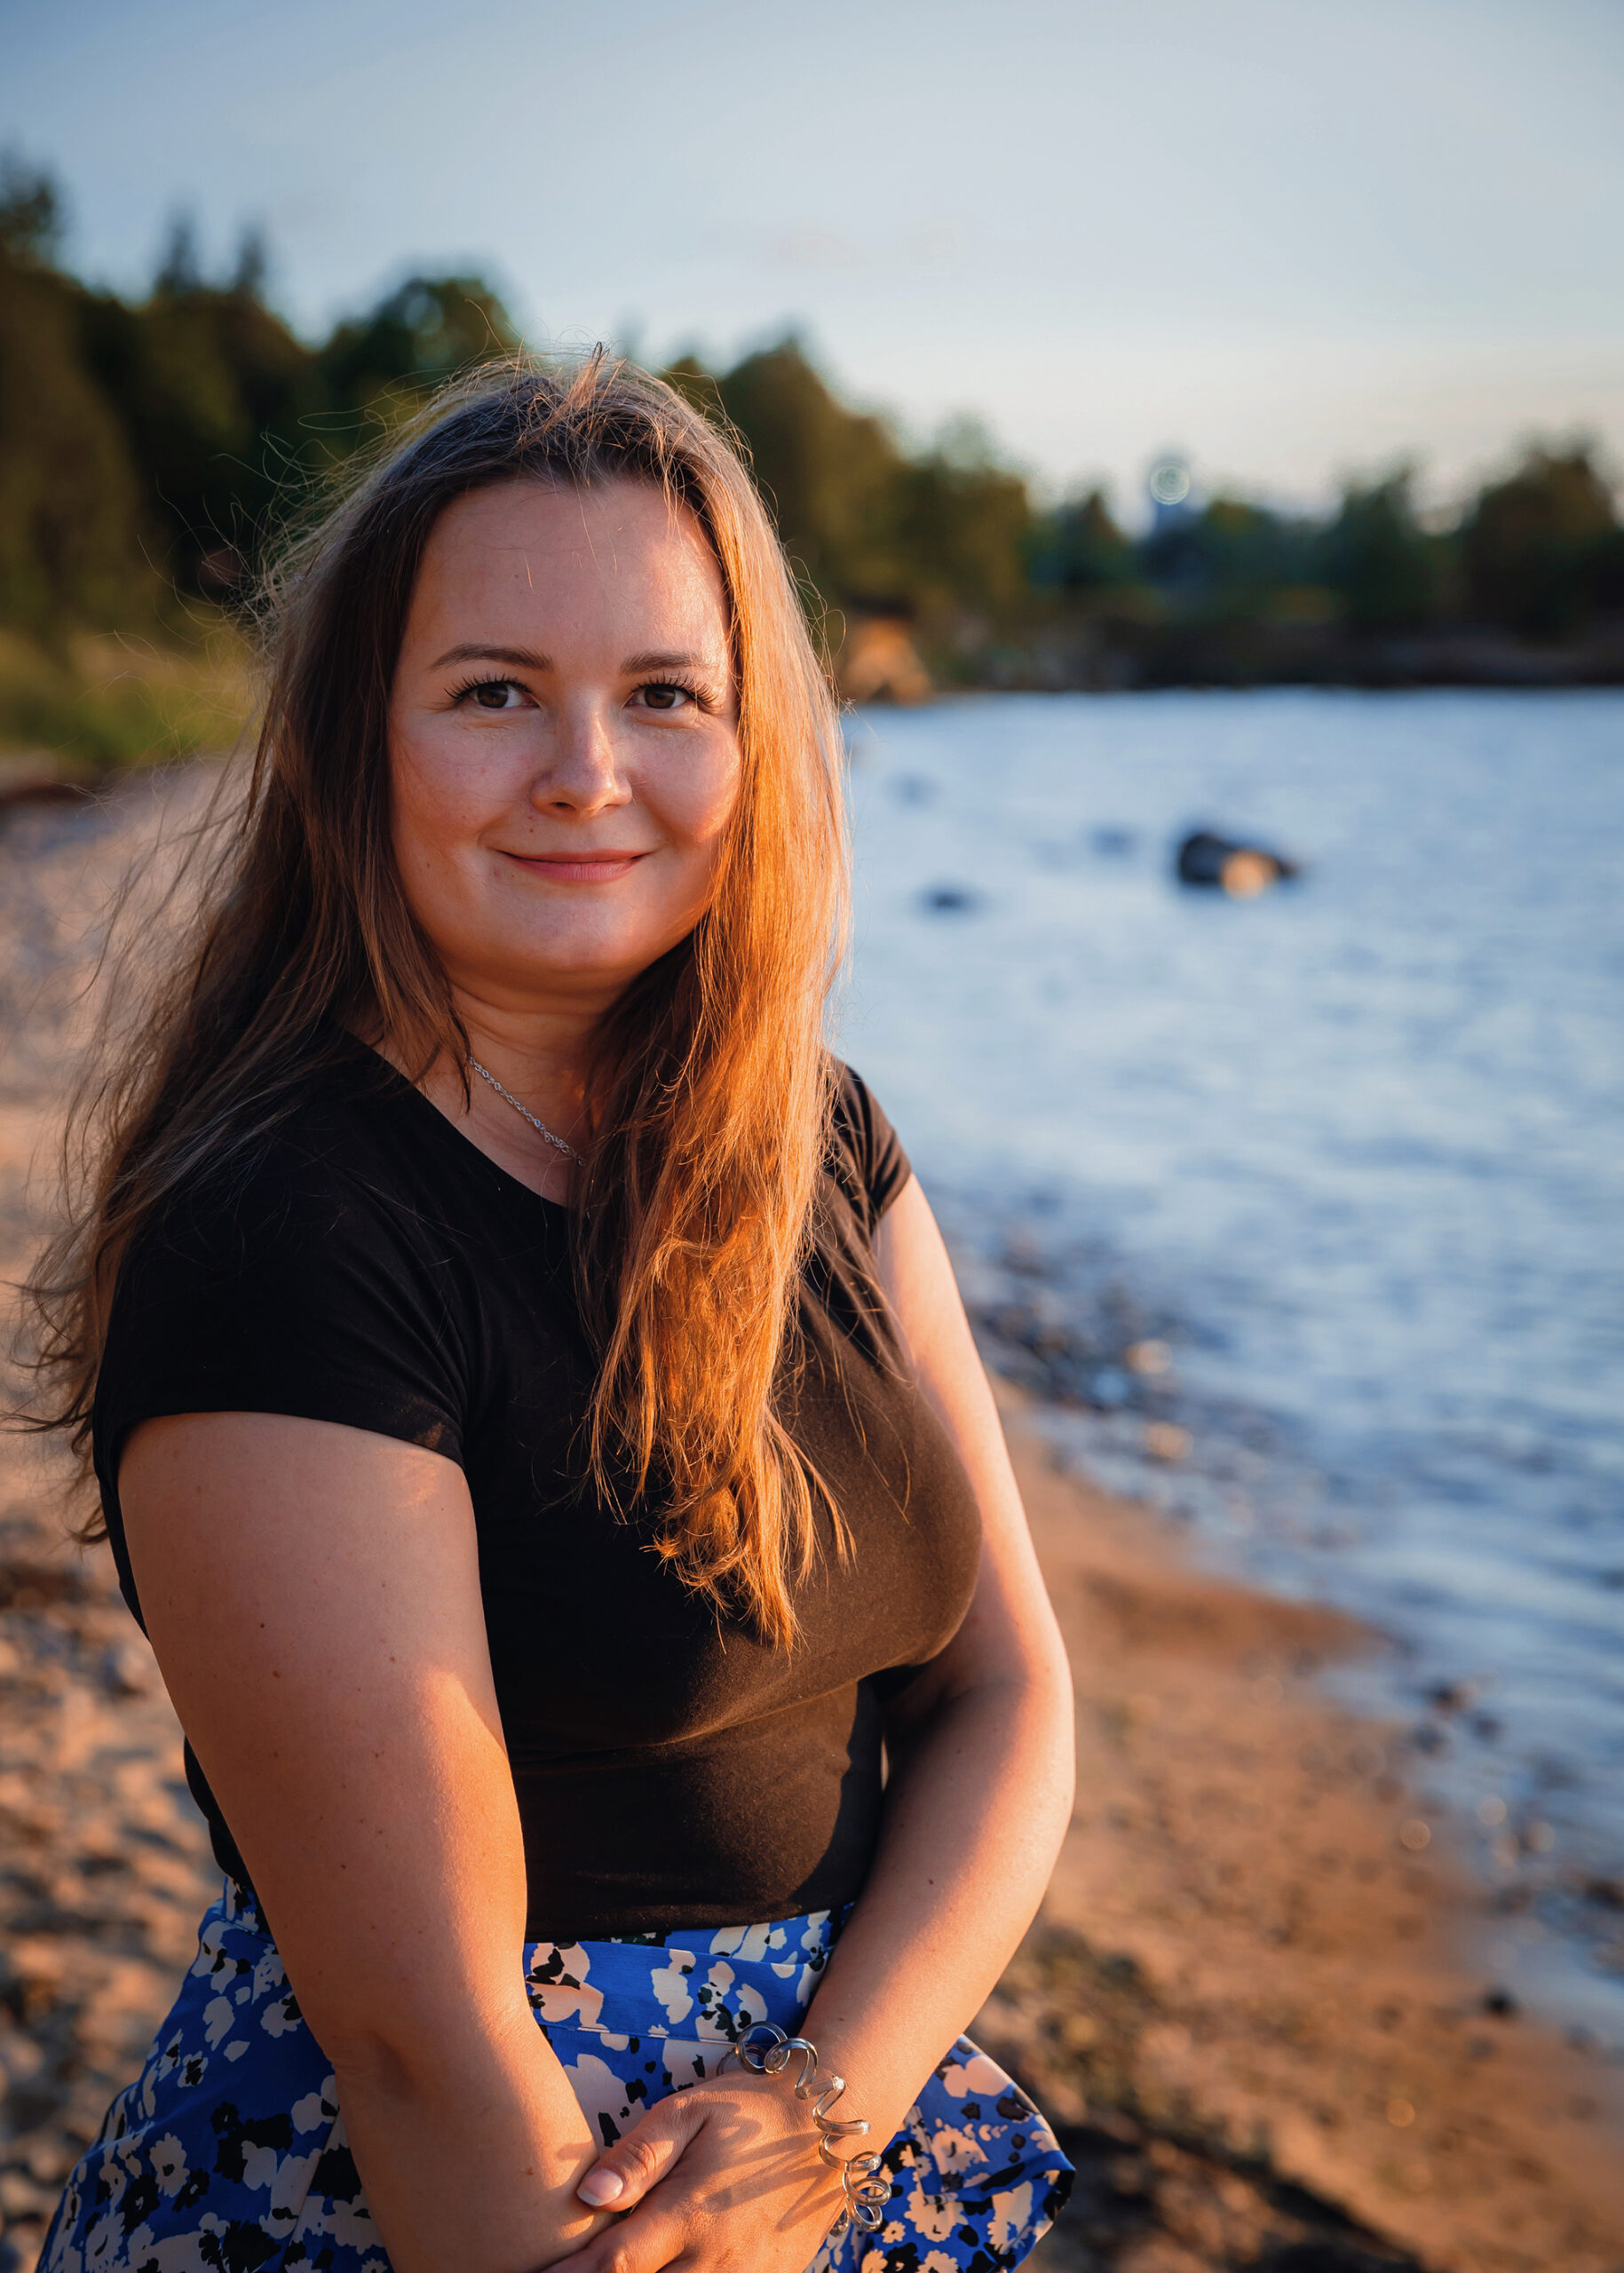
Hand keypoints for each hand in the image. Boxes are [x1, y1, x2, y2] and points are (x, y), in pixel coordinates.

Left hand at [567, 2069, 847, 2272]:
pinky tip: (662, 2272)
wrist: (826, 2133)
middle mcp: (715, 2262)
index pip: (613, 2265)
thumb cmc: (746, 2112)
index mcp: (690, 2214)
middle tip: (566, 2270)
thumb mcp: (691, 2111)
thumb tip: (587, 2196)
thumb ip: (639, 2155)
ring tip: (607, 2271)